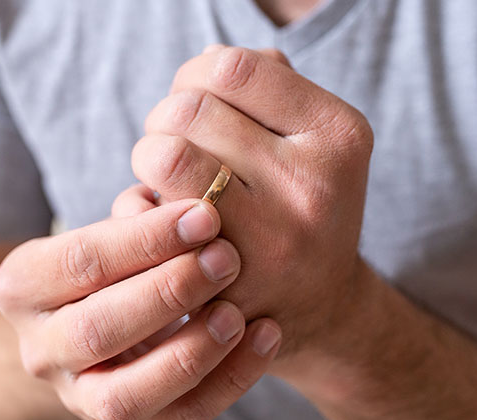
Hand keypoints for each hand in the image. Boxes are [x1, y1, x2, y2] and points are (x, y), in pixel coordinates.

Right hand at [0, 197, 280, 419]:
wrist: (107, 320)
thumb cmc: (119, 262)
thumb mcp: (119, 231)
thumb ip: (142, 219)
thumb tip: (194, 205)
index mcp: (24, 285)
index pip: (81, 260)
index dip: (146, 239)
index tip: (206, 214)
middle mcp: (40, 348)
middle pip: (98, 328)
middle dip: (169, 291)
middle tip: (227, 258)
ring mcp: (78, 396)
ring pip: (126, 394)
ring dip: (191, 351)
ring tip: (238, 313)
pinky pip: (175, 418)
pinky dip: (226, 382)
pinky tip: (263, 336)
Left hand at [133, 46, 372, 359]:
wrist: (323, 304)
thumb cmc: (305, 207)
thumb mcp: (316, 141)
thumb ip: (272, 85)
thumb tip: (206, 58)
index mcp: (339, 135)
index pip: (232, 69)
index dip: (194, 76)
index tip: (197, 104)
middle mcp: (312, 185)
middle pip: (189, 109)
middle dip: (166, 119)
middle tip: (178, 144)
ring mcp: (271, 240)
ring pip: (164, 155)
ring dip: (149, 158)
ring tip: (168, 178)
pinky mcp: (228, 282)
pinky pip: (146, 218)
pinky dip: (137, 206)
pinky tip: (161, 219)